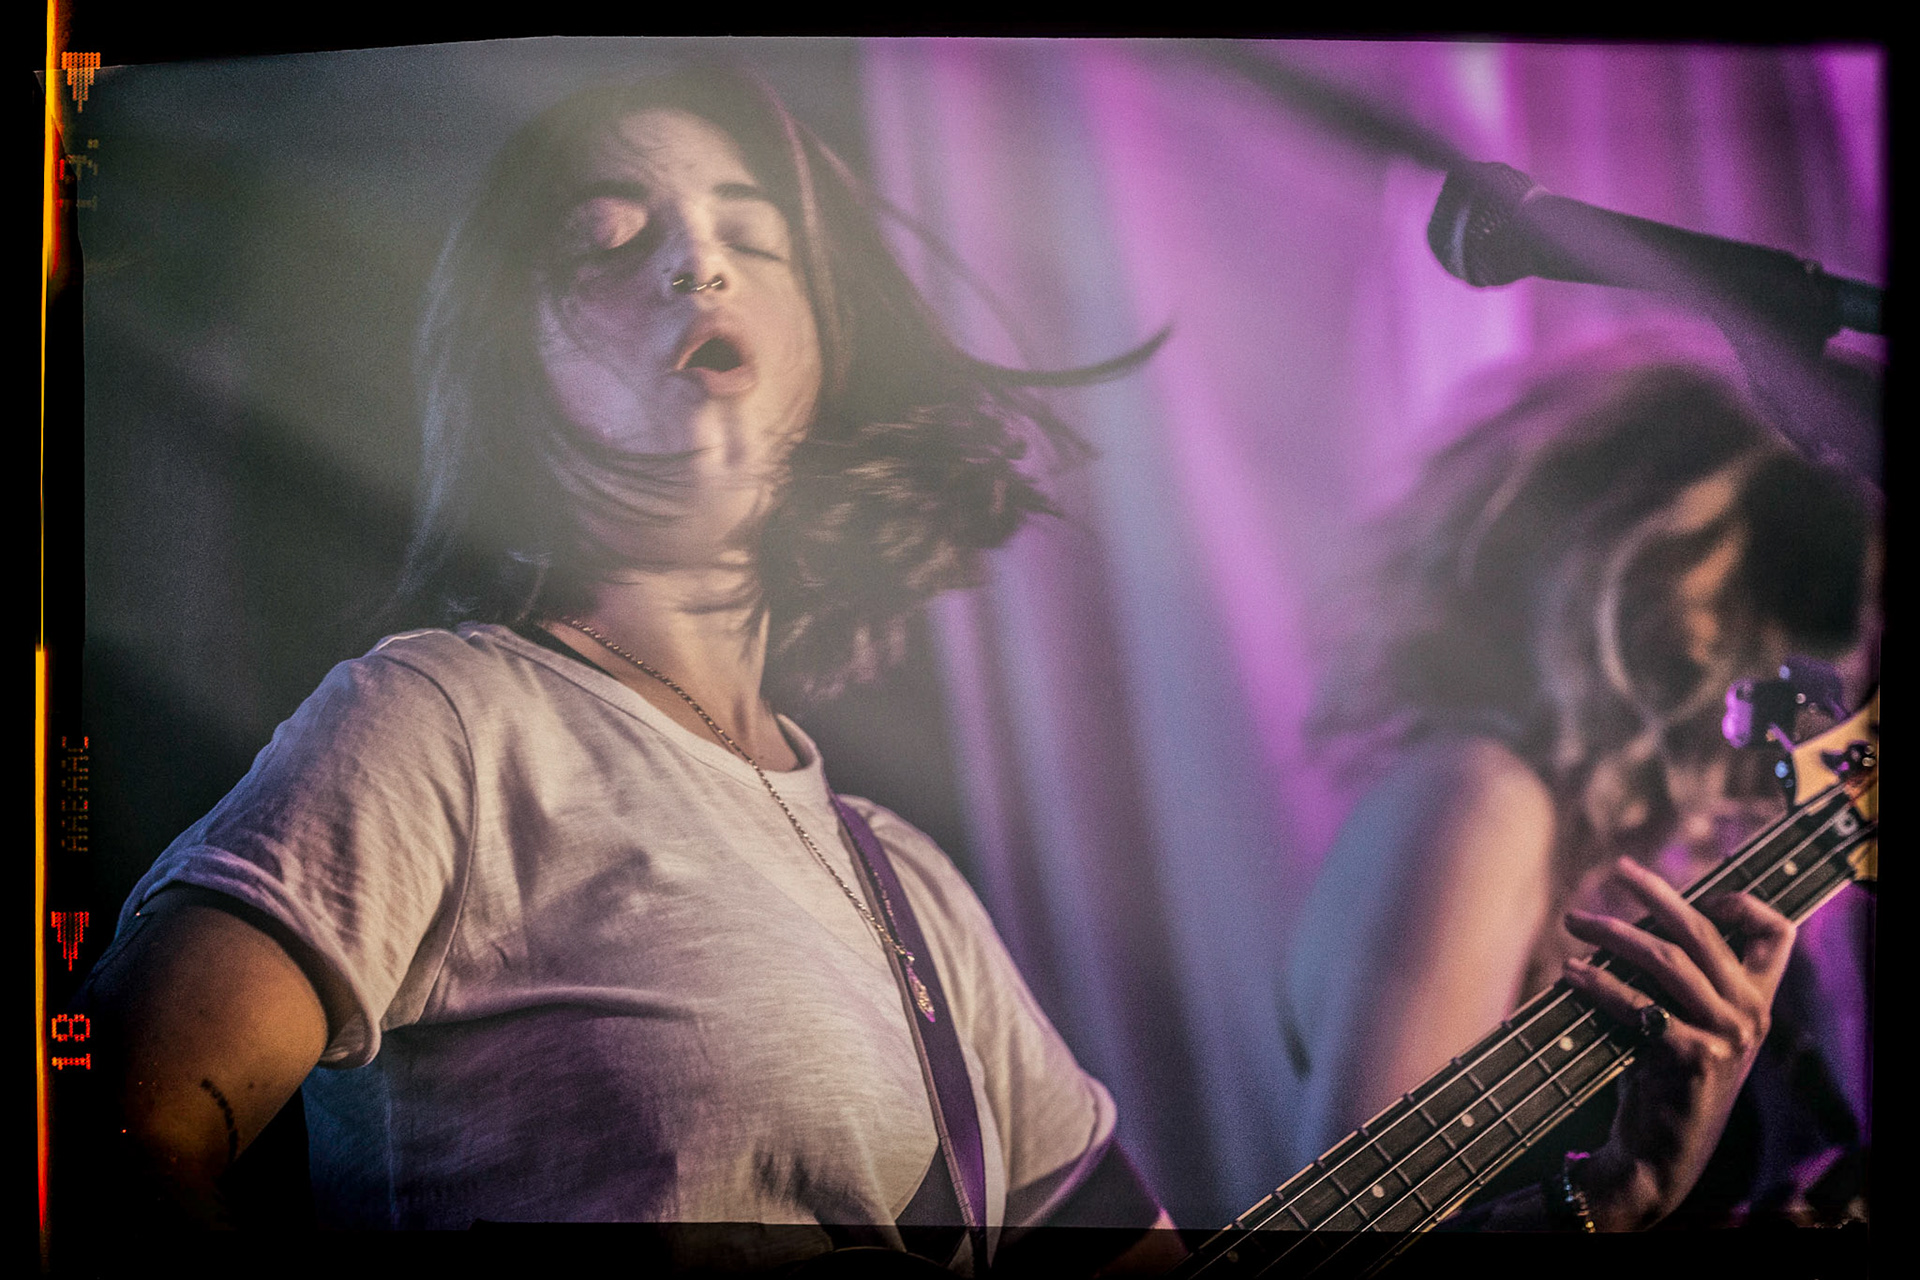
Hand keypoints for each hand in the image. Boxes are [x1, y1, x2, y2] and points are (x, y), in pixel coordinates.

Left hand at [1558, 857, 1794, 1229]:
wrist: (1658, 1154)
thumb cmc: (1661, 1077)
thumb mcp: (1685, 1023)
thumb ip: (1678, 979)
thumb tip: (1632, 914)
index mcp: (1756, 1000)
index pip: (1776, 934)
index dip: (1742, 901)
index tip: (1697, 886)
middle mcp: (1750, 1014)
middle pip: (1705, 931)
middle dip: (1657, 892)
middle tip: (1617, 869)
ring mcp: (1726, 1037)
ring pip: (1666, 960)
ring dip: (1614, 933)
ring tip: (1576, 922)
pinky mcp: (1692, 1058)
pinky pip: (1638, 1005)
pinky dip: (1599, 984)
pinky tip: (1571, 973)